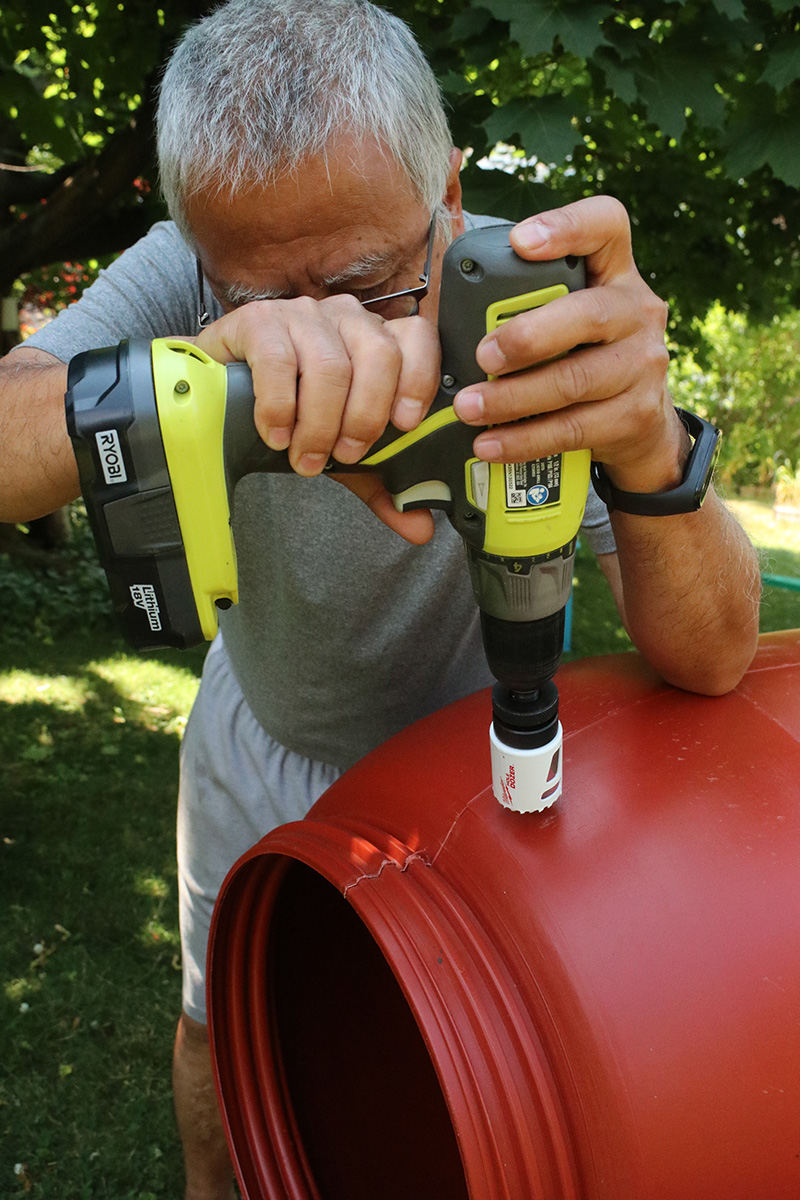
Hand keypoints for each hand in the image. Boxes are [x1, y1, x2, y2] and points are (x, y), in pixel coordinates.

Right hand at [195, 293, 440, 475]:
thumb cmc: (293, 411)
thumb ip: (382, 483)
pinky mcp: (259, 321)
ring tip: (305, 456)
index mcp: (376, 340)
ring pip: (329, 365)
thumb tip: (420, 527)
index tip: (405, 425)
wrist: (221, 390)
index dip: (418, 380)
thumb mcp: (342, 448)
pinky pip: (278, 362)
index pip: (417, 340)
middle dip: (365, 416)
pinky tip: (275, 434)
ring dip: (320, 422)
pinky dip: (279, 408)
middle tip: (345, 455)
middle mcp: (346, 319)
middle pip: (378, 356)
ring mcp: (303, 315)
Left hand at [453, 196, 688, 494]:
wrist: (639, 424)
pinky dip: (524, 439)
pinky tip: (490, 444)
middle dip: (527, 336)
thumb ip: (526, 303)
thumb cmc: (581, 356)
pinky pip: (572, 429)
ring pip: (575, 380)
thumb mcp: (567, 316)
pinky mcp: (636, 415)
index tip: (521, 242)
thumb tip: (439, 319)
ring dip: (512, 398)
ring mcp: (643, 365)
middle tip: (481, 355)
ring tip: (469, 408)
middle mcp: (637, 311)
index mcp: (615, 273)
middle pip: (588, 314)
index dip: (567, 227)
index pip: (606, 225)